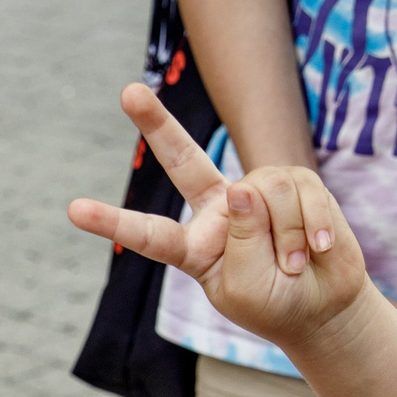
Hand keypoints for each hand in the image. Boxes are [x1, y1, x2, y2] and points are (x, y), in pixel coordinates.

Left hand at [69, 83, 370, 354]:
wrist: (323, 305)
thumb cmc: (276, 304)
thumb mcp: (246, 287)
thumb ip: (239, 242)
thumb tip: (242, 188)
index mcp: (193, 246)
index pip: (148, 232)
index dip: (112, 222)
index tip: (73, 209)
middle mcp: (219, 210)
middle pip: (183, 159)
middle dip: (156, 123)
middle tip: (128, 91)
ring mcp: (256, 193)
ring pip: (262, 194)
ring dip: (285, 238)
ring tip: (292, 265)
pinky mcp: (296, 183)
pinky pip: (299, 193)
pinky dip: (312, 227)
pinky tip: (316, 249)